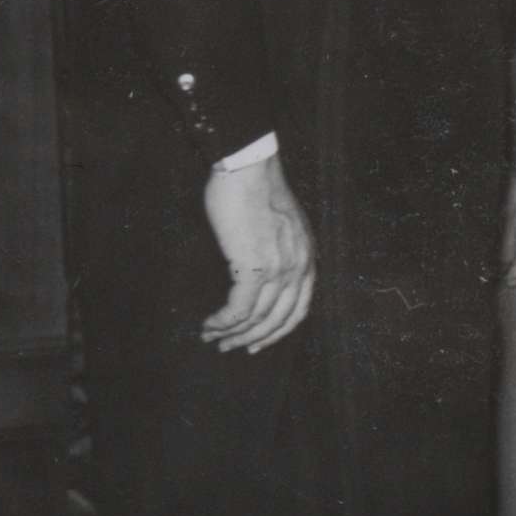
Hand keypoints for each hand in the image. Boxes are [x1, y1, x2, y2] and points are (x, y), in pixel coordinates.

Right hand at [200, 152, 316, 352]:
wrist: (248, 167)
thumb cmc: (255, 189)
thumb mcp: (281, 225)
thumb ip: (279, 250)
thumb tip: (259, 272)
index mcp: (307, 257)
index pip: (298, 309)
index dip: (277, 331)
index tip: (257, 343)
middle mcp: (299, 267)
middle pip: (278, 320)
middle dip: (252, 340)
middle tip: (228, 348)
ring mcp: (280, 268)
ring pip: (257, 319)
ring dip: (232, 334)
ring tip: (212, 338)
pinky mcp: (255, 266)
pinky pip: (240, 308)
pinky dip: (223, 322)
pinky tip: (209, 325)